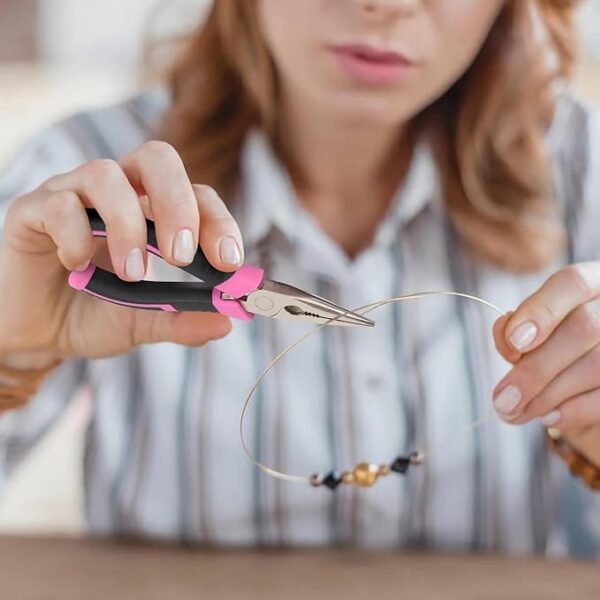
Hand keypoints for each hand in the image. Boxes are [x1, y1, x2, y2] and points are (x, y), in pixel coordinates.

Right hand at [0, 141, 243, 362]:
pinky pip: (57, 203)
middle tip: (180, 256)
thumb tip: (227, 321)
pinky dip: (75, 235)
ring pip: (105, 174)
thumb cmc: (98, 315)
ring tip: (132, 274)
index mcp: (155, 211)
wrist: (41, 333)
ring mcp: (74, 195)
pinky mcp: (32, 210)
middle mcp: (119, 192)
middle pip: (157, 159)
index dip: (218, 221)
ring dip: (127, 225)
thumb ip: (184, 321)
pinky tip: (78, 266)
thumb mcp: (147, 324)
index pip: (198, 194)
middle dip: (178, 205)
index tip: (228, 263)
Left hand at [492, 263, 599, 463]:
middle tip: (502, 400)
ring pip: (598, 364)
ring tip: (515, 412)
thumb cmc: (553, 352)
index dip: (540, 311)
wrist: (588, 388)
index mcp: (594, 284)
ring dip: (548, 395)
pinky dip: (576, 410)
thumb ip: (516, 330)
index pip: (572, 283)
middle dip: (536, 369)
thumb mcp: (532, 335)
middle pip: (584, 327)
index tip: (513, 343)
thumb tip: (507, 337)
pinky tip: (549, 417)